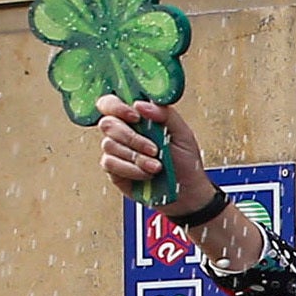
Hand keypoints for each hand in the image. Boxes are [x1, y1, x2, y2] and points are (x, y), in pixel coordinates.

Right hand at [95, 96, 211, 209]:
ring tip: (157, 166)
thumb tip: (140, 105)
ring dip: (137, 157)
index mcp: (137, 118)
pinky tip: (147, 174)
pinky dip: (132, 169)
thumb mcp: (182, 133)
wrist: (187, 192)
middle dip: (132, 138)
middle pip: (107, 123)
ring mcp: (116, 150)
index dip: (117, 107)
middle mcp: (123, 132)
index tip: (135, 117)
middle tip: (154, 149)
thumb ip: (165, 114)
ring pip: (109, 144)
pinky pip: (110, 163)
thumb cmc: (185, 161)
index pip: (112, 103)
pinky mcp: (113, 169)